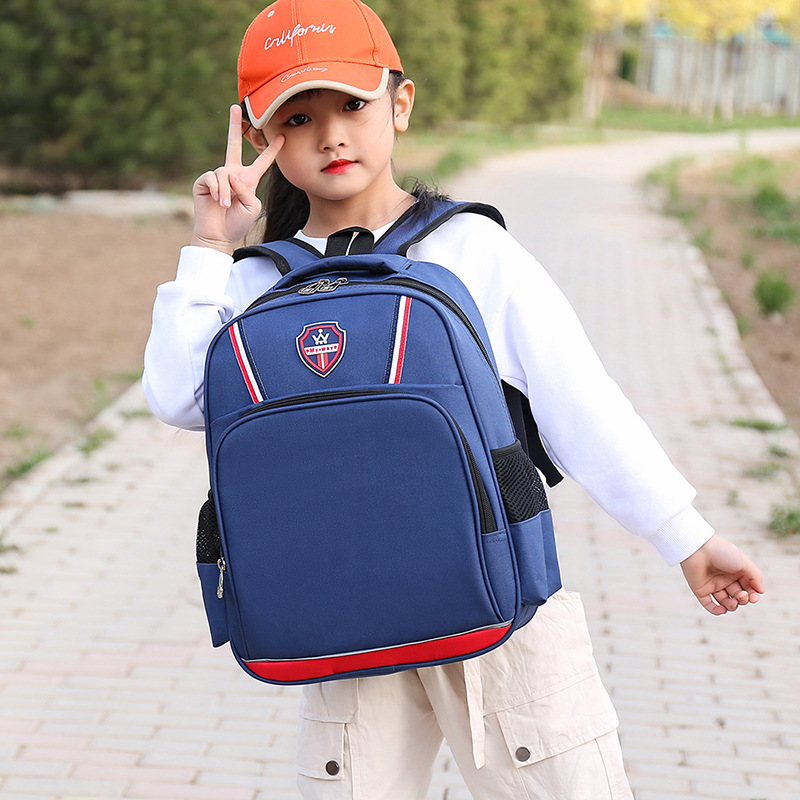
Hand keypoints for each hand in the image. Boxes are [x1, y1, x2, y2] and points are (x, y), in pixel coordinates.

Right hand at [190, 104, 283, 252]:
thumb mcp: (253, 206)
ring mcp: (217, 176)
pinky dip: (217, 190)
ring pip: (224, 172)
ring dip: (227, 191)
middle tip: (234, 107)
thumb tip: (231, 174)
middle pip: (233, 144)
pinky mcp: (204, 181)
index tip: (281, 137)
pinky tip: (217, 201)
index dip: (271, 150)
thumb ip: (247, 189)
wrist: (219, 234)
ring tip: (226, 205)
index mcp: (248, 179)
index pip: (262, 162)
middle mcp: (232, 174)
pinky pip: (213, 177)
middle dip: (233, 126)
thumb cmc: (238, 223)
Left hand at [680, 534, 764, 614]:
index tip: (753, 597)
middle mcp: (724, 579)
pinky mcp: (700, 589)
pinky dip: (716, 610)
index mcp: (736, 572)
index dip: (752, 595)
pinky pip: (708, 604)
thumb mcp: (744, 562)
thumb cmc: (721, 552)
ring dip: (731, 606)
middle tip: (741, 595)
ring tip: (732, 602)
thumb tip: (761, 591)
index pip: (748, 588)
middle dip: (743, 599)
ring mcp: (712, 585)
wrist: (698, 548)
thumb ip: (755, 576)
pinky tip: (722, 610)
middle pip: (738, 596)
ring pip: (725, 602)